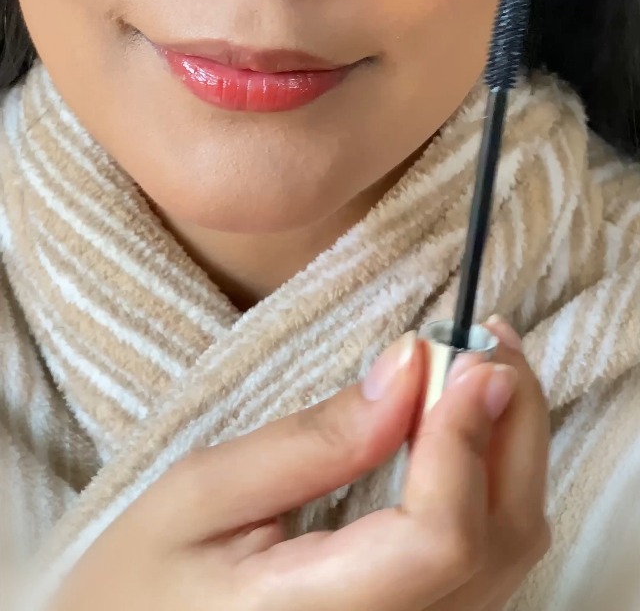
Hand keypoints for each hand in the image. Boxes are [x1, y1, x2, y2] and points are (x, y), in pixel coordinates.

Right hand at [55, 319, 549, 610]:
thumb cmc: (145, 580)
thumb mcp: (202, 493)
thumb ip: (313, 439)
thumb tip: (410, 366)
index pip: (439, 540)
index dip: (464, 438)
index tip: (463, 352)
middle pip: (501, 542)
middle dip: (510, 424)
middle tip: (485, 335)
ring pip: (510, 554)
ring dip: (512, 447)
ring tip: (478, 365)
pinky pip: (489, 562)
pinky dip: (495, 482)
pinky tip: (467, 427)